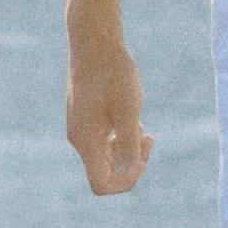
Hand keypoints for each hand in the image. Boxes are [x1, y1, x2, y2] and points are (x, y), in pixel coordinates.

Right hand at [67, 20, 153, 193]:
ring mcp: (79, 128)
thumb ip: (128, 144)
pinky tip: (133, 120)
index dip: (126, 181)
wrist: (94, 43)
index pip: (102, 184)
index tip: (143, 156)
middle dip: (130, 165)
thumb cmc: (114, 74)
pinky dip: (119, 138)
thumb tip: (130, 173)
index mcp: (87, 141)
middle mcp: (79, 139)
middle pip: (104, 172)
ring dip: (126, 150)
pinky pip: (101, 141)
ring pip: (103, 156)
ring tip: (143, 129)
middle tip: (149, 139)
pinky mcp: (83, 117)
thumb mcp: (128, 111)